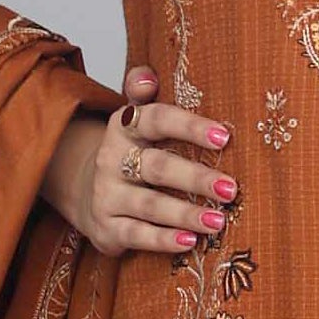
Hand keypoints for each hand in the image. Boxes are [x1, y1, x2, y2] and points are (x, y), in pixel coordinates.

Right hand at [40, 62, 236, 257]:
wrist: (88, 192)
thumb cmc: (130, 152)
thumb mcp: (134, 118)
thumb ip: (142, 92)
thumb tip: (147, 76)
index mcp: (124, 126)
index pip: (156, 119)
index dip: (189, 126)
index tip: (224, 136)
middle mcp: (111, 159)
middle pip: (157, 167)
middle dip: (195, 178)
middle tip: (231, 188)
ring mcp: (108, 195)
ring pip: (150, 205)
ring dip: (185, 214)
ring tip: (218, 220)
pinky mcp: (107, 227)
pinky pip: (137, 235)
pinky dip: (164, 240)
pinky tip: (191, 242)